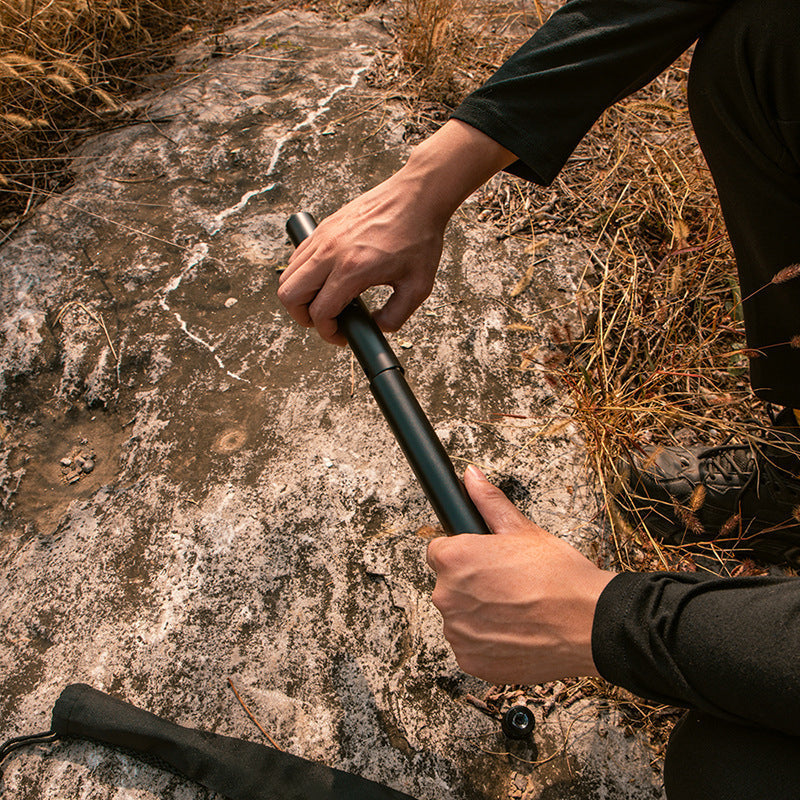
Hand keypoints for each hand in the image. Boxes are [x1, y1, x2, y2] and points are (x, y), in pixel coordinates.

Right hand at [277, 172, 444, 344]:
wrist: (417, 196)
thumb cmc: (419, 236)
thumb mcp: (417, 287)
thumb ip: (395, 316)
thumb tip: (376, 328)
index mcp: (353, 269)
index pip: (320, 312)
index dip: (328, 333)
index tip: (341, 335)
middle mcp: (331, 252)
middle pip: (289, 296)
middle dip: (303, 317)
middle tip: (325, 320)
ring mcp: (323, 237)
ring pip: (287, 276)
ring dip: (300, 296)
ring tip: (325, 301)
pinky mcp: (323, 227)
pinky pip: (297, 257)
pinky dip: (303, 275)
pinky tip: (327, 278)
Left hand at [426, 466, 615, 684]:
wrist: (590, 623)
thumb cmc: (559, 576)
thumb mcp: (522, 529)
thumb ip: (488, 501)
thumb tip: (471, 477)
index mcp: (454, 559)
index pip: (439, 552)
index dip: (465, 555)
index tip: (486, 562)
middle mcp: (447, 597)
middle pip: (448, 585)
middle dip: (472, 584)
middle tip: (508, 584)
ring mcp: (457, 633)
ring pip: (460, 617)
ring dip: (478, 614)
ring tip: (515, 609)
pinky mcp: (471, 662)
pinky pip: (470, 647)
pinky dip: (487, 642)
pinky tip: (515, 631)